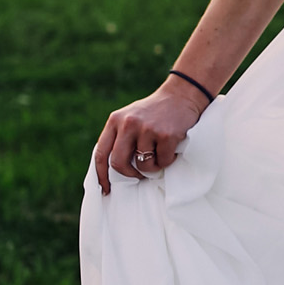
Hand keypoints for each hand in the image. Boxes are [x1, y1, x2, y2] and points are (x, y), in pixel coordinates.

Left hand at [93, 78, 208, 194]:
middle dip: (128, 174)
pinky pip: (162, 162)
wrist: (182, 95)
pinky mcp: (166, 135)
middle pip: (118, 163)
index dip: (101, 175)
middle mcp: (128, 124)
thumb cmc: (155, 112)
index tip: (105, 189)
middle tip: (138, 174)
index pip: (101, 152)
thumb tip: (110, 169)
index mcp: (115, 120)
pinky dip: (167, 160)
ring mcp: (147, 129)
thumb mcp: (130, 118)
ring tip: (159, 153)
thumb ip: (119, 137)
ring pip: (142, 165)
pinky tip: (171, 148)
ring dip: (153, 166)